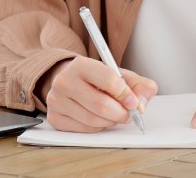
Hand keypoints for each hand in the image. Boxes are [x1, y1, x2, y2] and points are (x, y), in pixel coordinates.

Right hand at [39, 56, 158, 132]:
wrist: (71, 82)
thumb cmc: (98, 80)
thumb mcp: (120, 76)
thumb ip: (139, 85)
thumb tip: (141, 103)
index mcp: (81, 64)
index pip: (108, 79)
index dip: (125, 94)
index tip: (134, 102)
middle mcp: (64, 80)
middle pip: (101, 104)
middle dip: (120, 113)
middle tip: (128, 114)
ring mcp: (56, 100)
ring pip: (93, 120)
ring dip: (110, 122)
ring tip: (114, 115)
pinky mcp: (54, 117)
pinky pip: (84, 129)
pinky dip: (98, 127)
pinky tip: (100, 119)